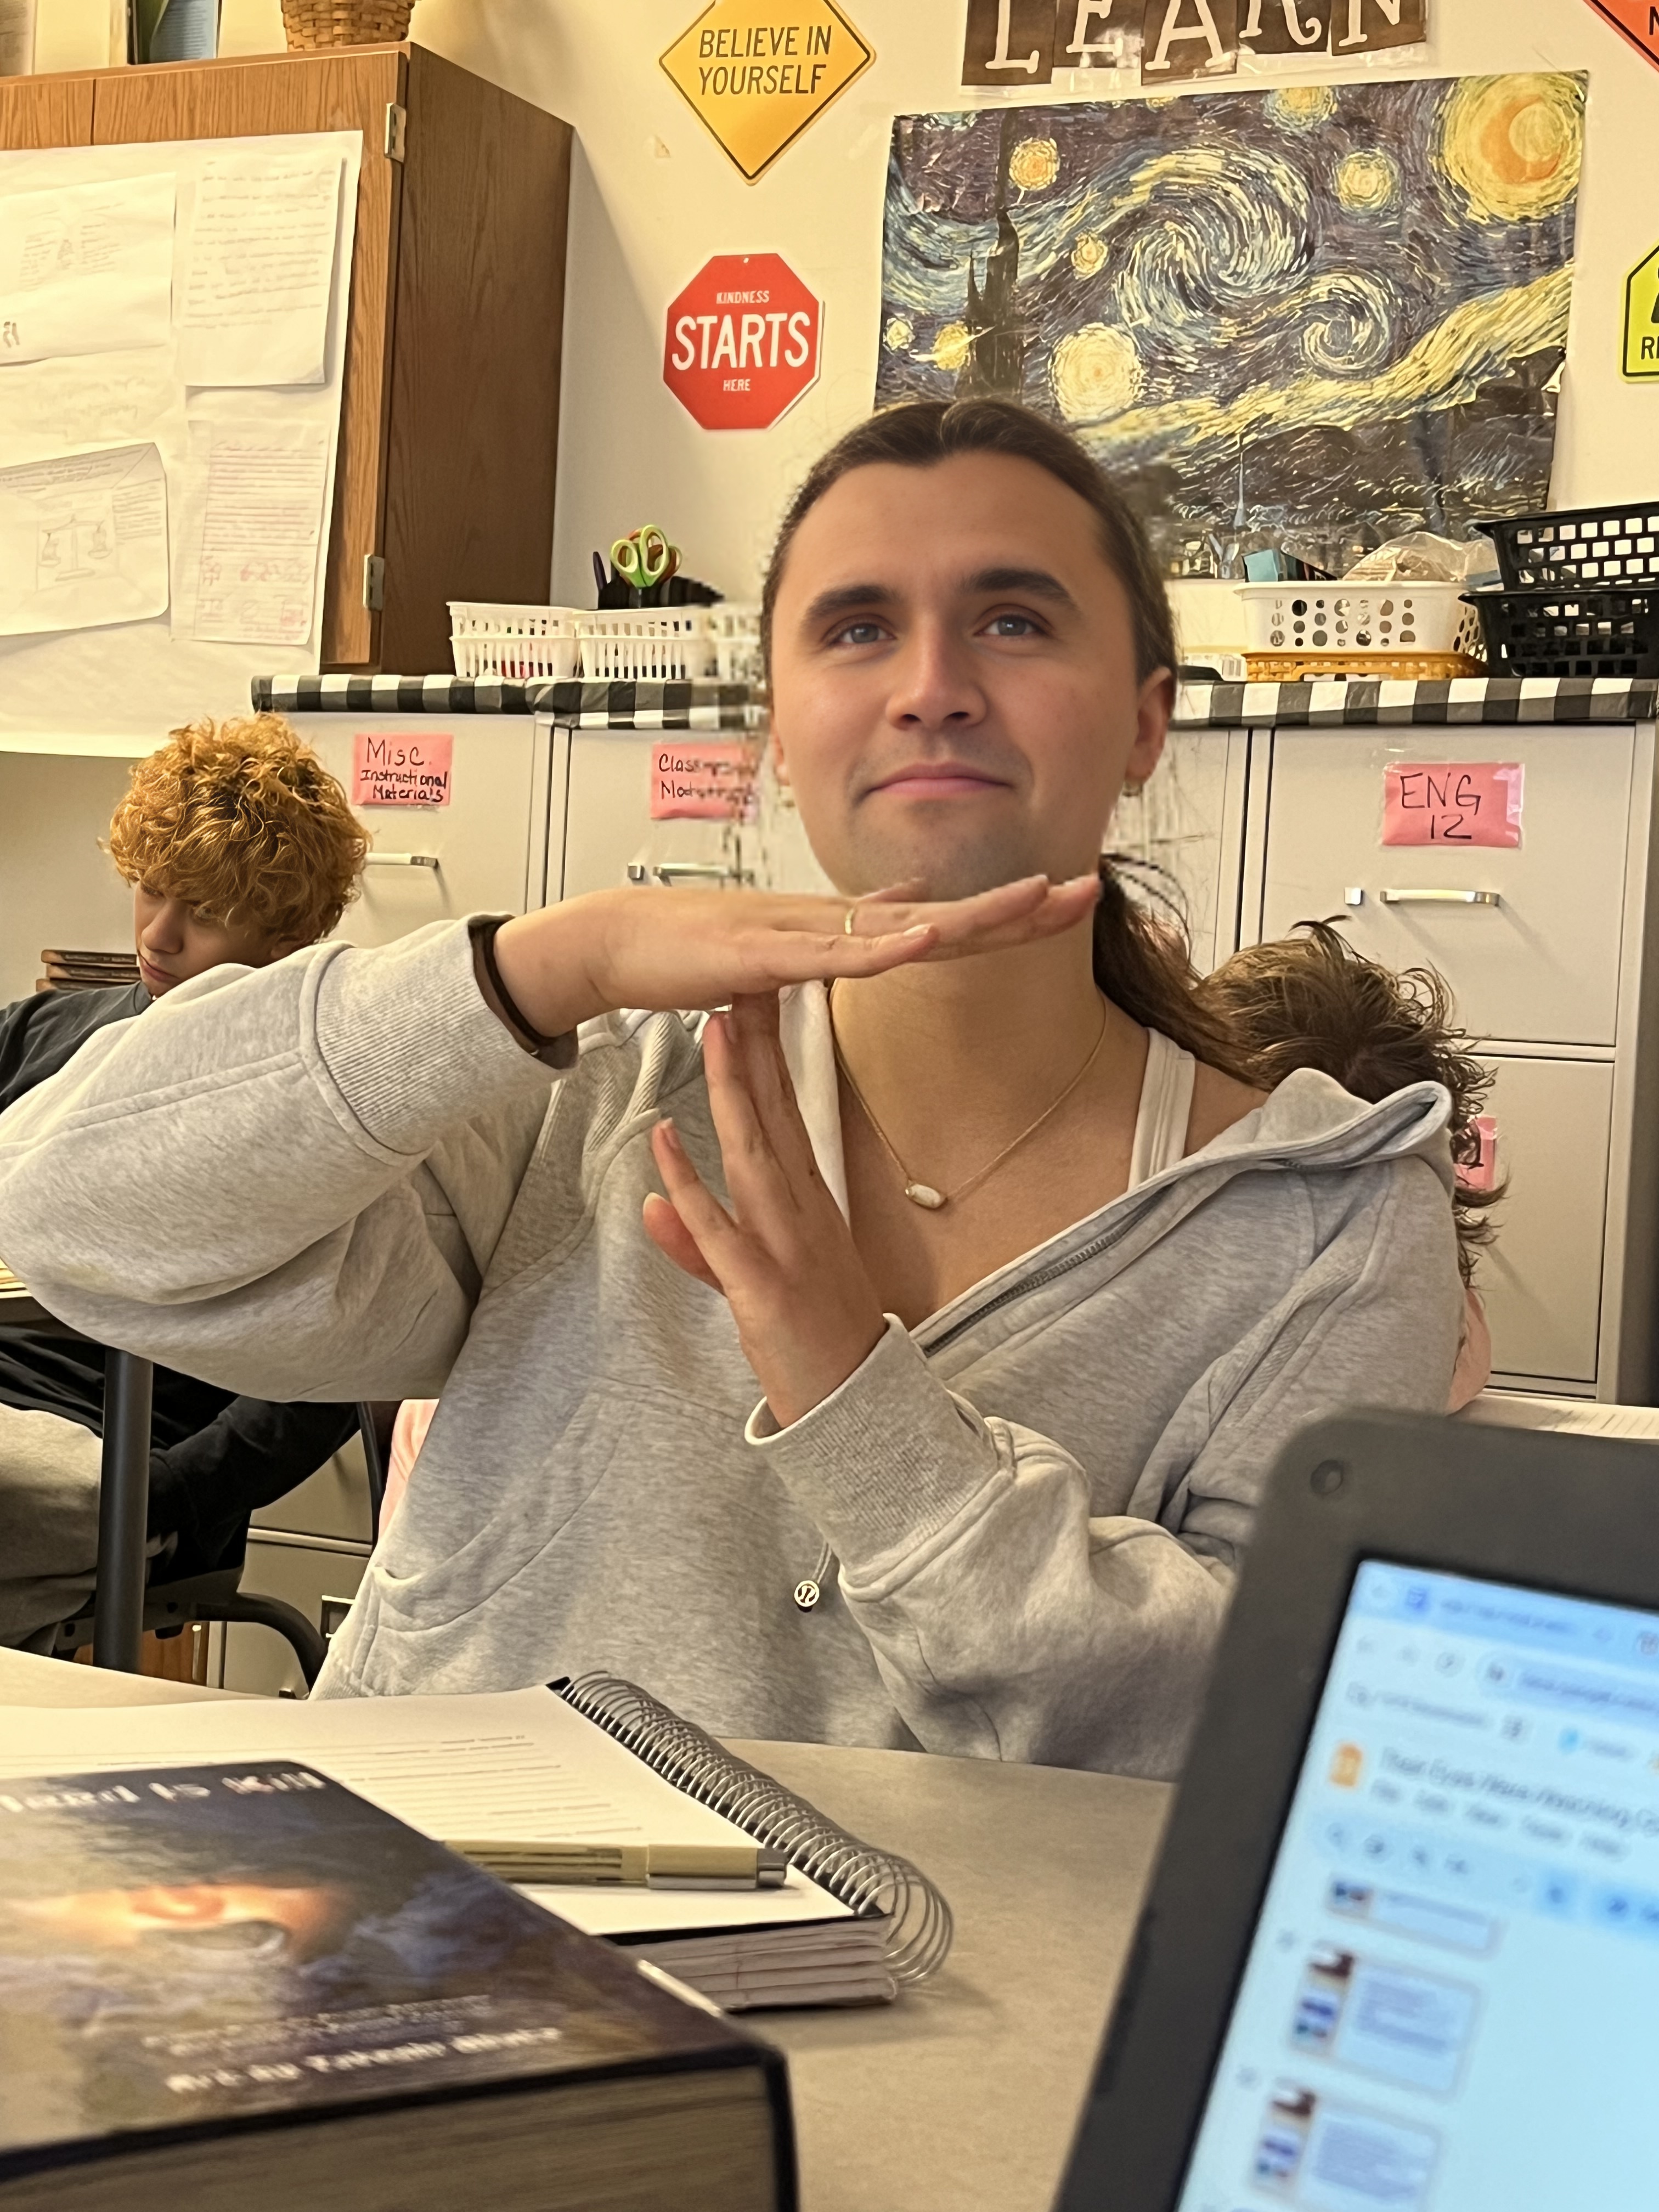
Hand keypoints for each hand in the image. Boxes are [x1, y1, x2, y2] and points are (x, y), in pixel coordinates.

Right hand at [491, 873, 1099, 1040]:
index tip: (1070, 900)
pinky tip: (927, 938)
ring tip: (1036, 899)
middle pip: (945, 913)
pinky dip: (885, 947)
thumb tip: (909, 908)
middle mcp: (836, 921)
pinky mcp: (766, 953)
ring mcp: (804, 933)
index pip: (944, 918)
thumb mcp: (788, 944)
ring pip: (905, 925)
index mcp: (846, 927)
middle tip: (1091, 887)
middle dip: (1019, 904)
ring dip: (973, 913)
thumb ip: (849, 932)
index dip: (1008, 912)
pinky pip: (837, 955)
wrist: (619, 945)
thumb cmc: (695, 947)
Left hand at [642, 992, 885, 1428]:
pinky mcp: (762, 1287)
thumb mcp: (759, 1280)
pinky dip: (690, 1185)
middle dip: (758, 1048)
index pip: (789, 1115)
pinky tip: (666, 1143)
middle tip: (742, 980)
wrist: (855, 1406)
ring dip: (733, 1092)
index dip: (772, 1056)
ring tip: (714, 1032)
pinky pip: (720, 1228)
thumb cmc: (817, 1340)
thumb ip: (701, 1242)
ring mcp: (785, 1247)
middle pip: (777, 1117)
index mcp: (810, 1205)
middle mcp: (803, 1213)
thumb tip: (656, 1202)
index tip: (758, 1000)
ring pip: (754, 1155)